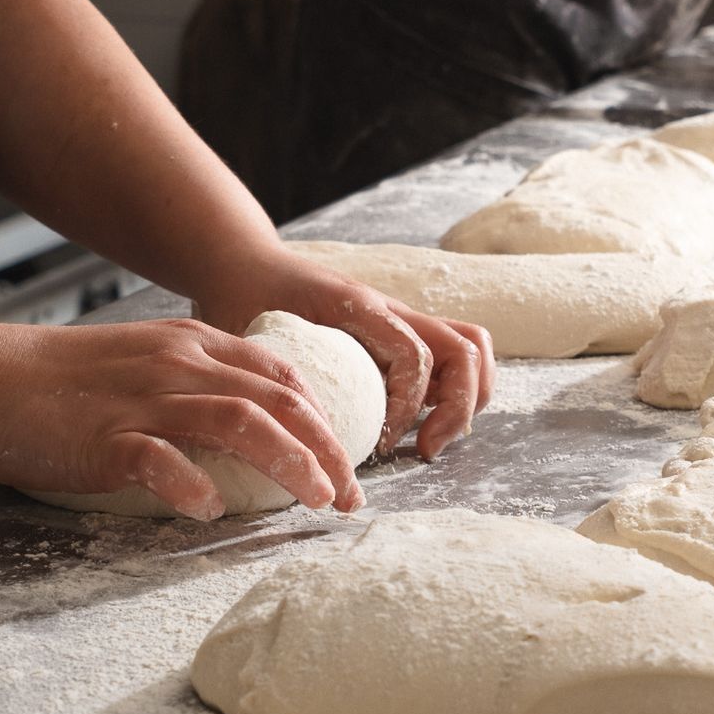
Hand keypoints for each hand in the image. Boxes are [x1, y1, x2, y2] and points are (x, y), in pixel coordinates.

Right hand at [0, 318, 366, 521]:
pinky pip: (161, 460)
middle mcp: (177, 364)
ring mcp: (142, 399)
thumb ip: (196, 382)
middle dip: (328, 448)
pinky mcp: (104, 437)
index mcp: (191, 344)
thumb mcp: (144, 360)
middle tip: (351, 495)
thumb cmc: (59, 381)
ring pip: (240, 421)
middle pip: (280, 399)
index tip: (346, 462)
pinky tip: (212, 512)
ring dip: (290, 462)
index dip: (327, 420)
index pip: (285, 375)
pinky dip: (195, 486)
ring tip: (317, 500)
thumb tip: (254, 424)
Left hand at [193, 250, 495, 461]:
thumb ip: (274, 377)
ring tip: (430, 440)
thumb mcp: (250, 338)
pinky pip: (449, 357)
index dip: (407, 407)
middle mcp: (391, 310)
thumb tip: (292, 440)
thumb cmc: (244, 300)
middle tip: (426, 450)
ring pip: (469, 349)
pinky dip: (450, 394)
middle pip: (465, 349)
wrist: (247, 264)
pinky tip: (413, 426)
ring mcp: (401, 320)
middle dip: (459, 407)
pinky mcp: (400, 333)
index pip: (415, 356)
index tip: (381, 444)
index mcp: (358, 307)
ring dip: (466, 399)